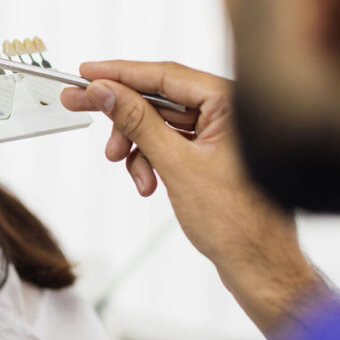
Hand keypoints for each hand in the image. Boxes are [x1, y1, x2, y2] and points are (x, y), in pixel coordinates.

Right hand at [61, 61, 323, 336]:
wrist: (259, 267)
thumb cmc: (237, 222)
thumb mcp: (176, 165)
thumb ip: (137, 122)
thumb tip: (105, 91)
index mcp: (230, 103)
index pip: (165, 74)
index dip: (120, 72)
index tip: (86, 72)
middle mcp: (227, 111)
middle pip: (159, 97)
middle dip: (123, 115)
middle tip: (80, 106)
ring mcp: (219, 132)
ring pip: (159, 122)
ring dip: (137, 146)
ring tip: (127, 169)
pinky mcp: (211, 152)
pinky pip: (169, 142)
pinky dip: (151, 160)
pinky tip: (148, 183)